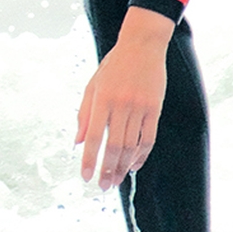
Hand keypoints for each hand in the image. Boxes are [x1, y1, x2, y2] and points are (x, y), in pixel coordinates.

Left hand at [76, 6, 173, 189]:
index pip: (94, 137)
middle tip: (103, 186)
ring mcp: (140, 107)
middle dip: (107, 170)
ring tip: (116, 181)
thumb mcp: (92, 85)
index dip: (90, 160)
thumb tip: (78, 143)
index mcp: (102, 99)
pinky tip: (133, 165)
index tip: (86, 177)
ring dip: (123, 167)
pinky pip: (149, 138)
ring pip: (131, 146)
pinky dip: (141, 155)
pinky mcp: (155, 108)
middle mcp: (121, 105)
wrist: (142, 45)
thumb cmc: (114, 65)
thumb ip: (84, 114)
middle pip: (114, 146)